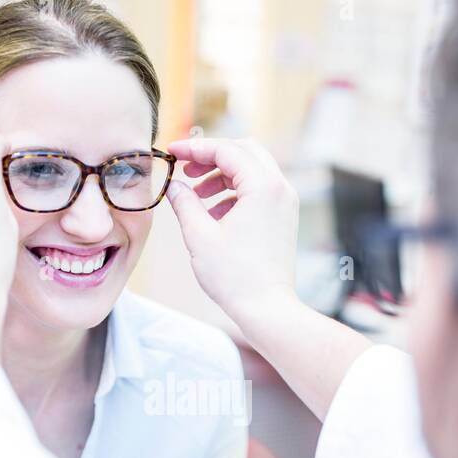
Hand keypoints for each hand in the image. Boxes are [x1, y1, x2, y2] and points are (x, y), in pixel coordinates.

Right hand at [165, 137, 300, 341]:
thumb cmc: (235, 276)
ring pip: (252, 171)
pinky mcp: (283, 218)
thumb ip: (184, 203)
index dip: (195, 148)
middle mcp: (280, 188)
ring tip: (196, 196)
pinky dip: (235, 193)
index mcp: (263, 186)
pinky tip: (213, 213)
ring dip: (222, 175)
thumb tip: (174, 186)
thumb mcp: (199, 236)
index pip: (227, 150)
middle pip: (244, 152)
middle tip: (185, 170)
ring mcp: (285, 203)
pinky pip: (258, 191)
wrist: (267, 308)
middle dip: (211, 157)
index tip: (172, 153)